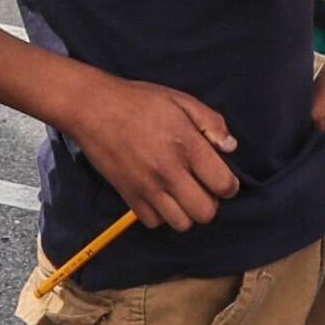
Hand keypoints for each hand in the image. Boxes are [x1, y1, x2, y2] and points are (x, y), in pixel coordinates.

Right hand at [65, 74, 242, 233]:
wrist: (94, 109)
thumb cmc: (140, 101)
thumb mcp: (181, 100)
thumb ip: (211, 123)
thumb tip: (230, 147)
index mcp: (187, 146)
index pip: (223, 185)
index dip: (229, 184)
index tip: (222, 178)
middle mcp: (169, 172)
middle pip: (206, 212)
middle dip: (210, 202)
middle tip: (202, 186)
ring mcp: (148, 188)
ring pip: (182, 223)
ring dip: (187, 211)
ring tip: (182, 193)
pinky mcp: (129, 196)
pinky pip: (154, 222)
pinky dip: (162, 214)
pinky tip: (161, 195)